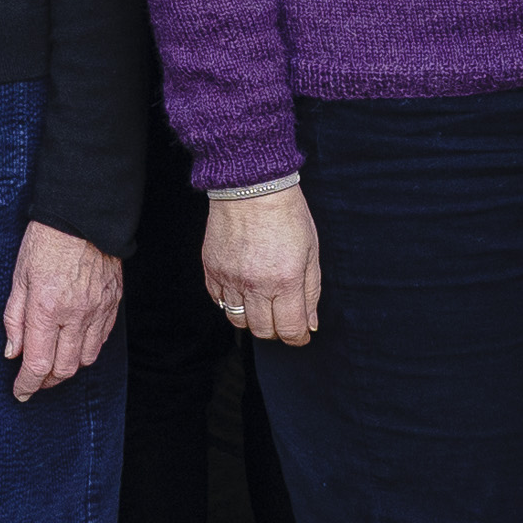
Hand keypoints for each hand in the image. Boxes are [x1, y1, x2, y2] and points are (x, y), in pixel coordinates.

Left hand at [3, 222, 123, 401]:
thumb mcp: (18, 278)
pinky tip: (73, 344)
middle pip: (64, 369)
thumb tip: (12, 353)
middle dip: (46, 381)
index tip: (20, 392)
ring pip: (85, 359)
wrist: (83, 216)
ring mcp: (98, 311)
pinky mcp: (112, 304)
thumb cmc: (44, 242)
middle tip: (34, 380)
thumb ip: (14, 318)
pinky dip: (85, 350)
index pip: (38, 362)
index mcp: (46, 308)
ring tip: (53, 363)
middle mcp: (75, 314)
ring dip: (67, 368)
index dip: (27, 384)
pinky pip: (101, 340)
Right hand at [204, 183, 319, 348]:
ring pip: (237, 320)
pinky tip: (242, 289)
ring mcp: (230, 277)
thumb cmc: (286, 213)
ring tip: (261, 303)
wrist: (251, 185)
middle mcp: (255, 283)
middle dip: (277, 329)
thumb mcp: (311, 252)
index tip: (301, 333)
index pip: (290, 329)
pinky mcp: (211, 269)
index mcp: (285, 280)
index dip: (298, 336)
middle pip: (263, 330)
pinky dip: (231, 302)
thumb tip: (310, 323)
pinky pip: (218, 301)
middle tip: (282, 316)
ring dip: (252, 318)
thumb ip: (311, 291)